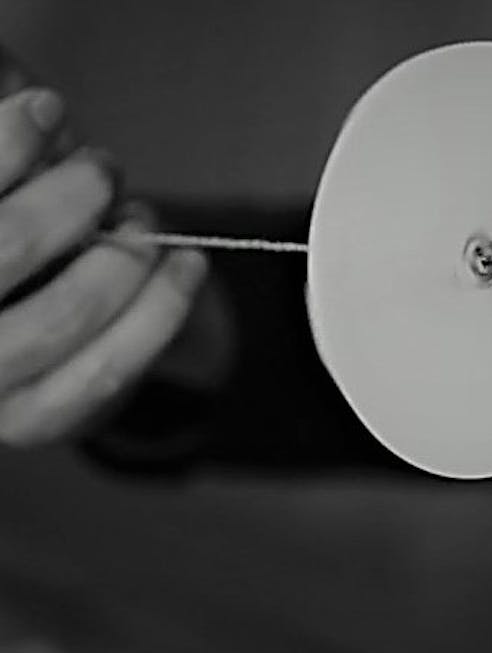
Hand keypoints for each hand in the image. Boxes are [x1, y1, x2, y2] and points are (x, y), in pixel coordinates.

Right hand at [0, 88, 210, 448]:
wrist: (24, 333)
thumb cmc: (9, 237)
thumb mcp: (9, 191)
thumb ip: (15, 154)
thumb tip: (37, 107)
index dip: (5, 147)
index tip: (48, 109)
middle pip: (6, 246)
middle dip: (70, 199)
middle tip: (103, 172)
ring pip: (65, 316)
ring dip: (122, 255)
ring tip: (142, 223)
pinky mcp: (32, 421)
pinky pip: (108, 370)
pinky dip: (163, 310)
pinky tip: (187, 266)